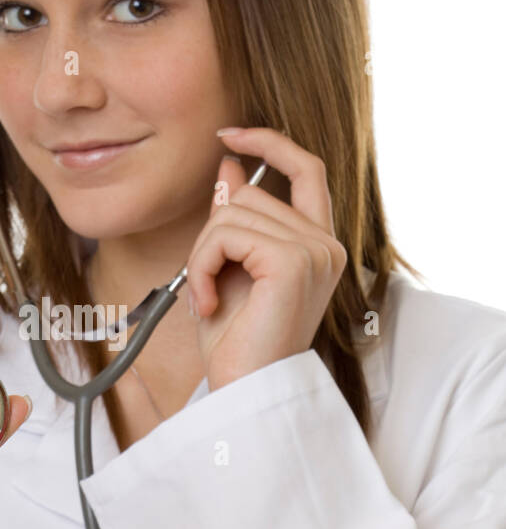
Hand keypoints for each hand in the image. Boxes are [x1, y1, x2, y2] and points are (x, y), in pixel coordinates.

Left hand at [186, 128, 347, 390]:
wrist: (243, 392)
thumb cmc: (236, 345)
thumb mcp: (226, 270)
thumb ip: (233, 220)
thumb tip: (229, 168)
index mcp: (318, 246)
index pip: (306, 169)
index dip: (269, 143)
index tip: (228, 136)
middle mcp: (326, 246)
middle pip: (250, 195)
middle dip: (210, 234)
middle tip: (202, 282)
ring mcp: (315, 253)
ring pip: (233, 213)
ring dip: (202, 255)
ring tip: (205, 298)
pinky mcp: (294, 262)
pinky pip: (227, 235)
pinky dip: (201, 266)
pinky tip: (205, 303)